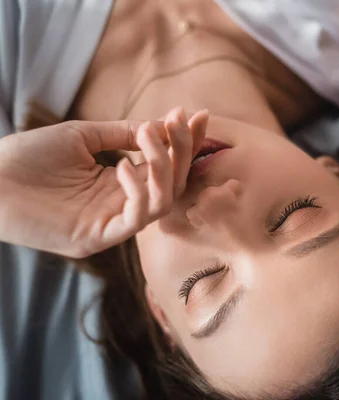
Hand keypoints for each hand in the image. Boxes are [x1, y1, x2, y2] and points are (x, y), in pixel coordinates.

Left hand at [0, 108, 207, 257]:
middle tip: (179, 120)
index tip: (198, 115)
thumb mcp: (83, 137)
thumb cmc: (29, 156)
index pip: (165, 163)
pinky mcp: (98, 238)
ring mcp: (112, 222)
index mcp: (120, 181)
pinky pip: (136, 219)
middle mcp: (122, 203)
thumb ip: (122, 134)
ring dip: (163, 167)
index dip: (184, 141)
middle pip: (173, 183)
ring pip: (162, 202)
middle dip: (182, 150)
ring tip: (147, 135)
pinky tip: (121, 167)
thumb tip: (161, 126)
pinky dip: (138, 191)